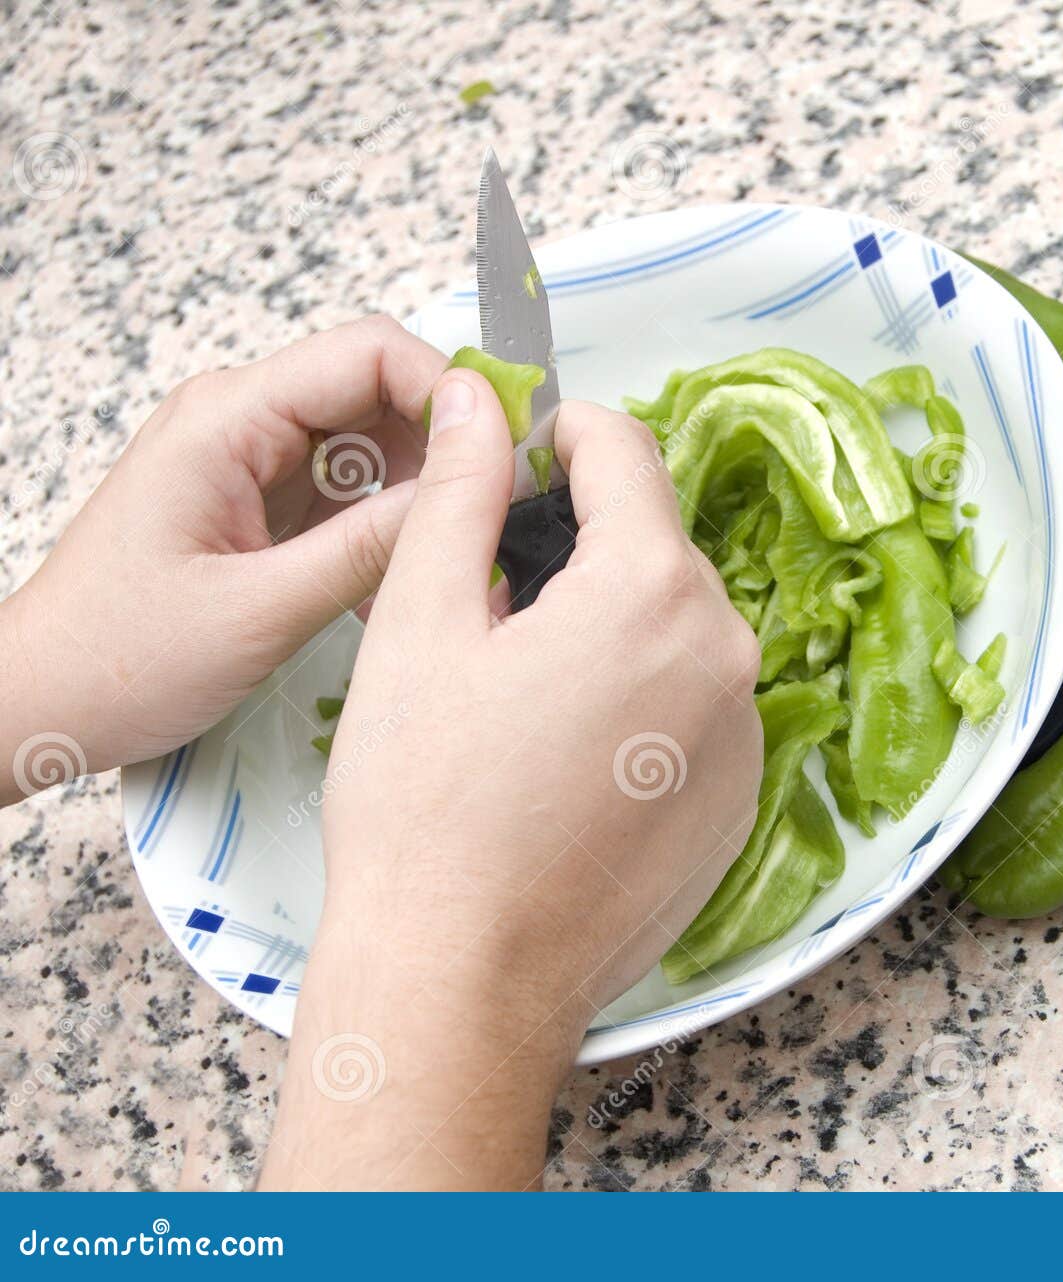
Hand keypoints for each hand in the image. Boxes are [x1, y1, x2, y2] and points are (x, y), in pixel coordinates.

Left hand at [0, 316, 447, 803]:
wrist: (41, 700)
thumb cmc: (121, 656)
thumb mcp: (261, 609)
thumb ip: (370, 547)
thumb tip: (467, 490)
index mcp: (228, 419)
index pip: (368, 352)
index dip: (448, 390)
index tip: (503, 453)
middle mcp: (240, 420)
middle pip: (378, 390)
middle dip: (443, 446)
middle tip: (493, 516)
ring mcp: (249, 459)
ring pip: (370, 444)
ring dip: (415, 496)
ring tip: (443, 565)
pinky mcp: (258, 501)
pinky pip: (345, 490)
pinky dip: (382, 529)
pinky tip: (394, 588)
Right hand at [259, 370, 762, 1190]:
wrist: (465, 980)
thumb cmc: (424, 805)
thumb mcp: (421, 621)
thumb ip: (462, 492)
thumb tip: (477, 400)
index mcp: (653, 590)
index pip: (626, 451)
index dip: (561, 432)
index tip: (515, 451)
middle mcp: (728, 652)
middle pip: (654, 545)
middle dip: (580, 544)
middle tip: (491, 596)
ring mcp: (746, 734)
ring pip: (676, 629)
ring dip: (611, 626)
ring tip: (520, 692)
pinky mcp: (741, 801)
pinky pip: (696, 707)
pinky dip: (642, 702)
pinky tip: (568, 757)